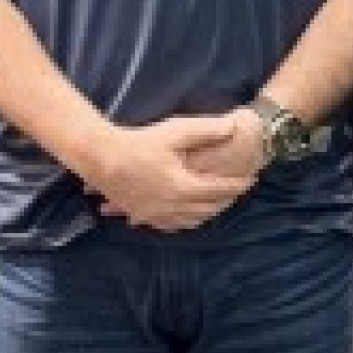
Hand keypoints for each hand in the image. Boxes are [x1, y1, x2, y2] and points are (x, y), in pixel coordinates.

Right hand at [91, 113, 257, 230]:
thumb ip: (207, 130)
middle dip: (226, 201)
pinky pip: (170, 226)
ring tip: (217, 203)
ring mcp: (156, 215)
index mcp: (184, 187)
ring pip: (191, 222)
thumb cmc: (139, 142)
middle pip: (209, 209)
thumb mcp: (176, 131)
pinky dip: (185, 222)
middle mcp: (173, 207)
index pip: (220, 190)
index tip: (251, 179)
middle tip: (237, 191)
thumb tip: (234, 127)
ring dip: (208, 213)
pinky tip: (188, 216)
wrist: (100, 158)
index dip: (238, 185)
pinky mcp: (142, 216)